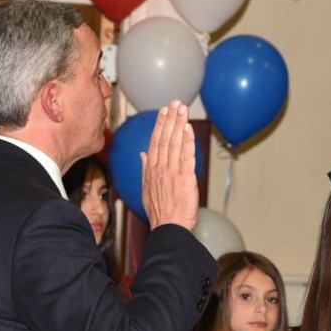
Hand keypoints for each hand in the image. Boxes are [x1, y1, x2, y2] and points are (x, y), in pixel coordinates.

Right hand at [140, 101, 198, 230]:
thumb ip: (145, 169)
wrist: (168, 227)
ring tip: (182, 109)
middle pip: (165, 138)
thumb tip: (142, 154)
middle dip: (170, 119)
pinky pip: (186, 156)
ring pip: (175, 143)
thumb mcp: (147, 188)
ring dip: (179, 124)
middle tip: (175, 103)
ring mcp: (172, 172)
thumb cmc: (160, 211)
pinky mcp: (184, 178)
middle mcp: (160, 167)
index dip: (160, 125)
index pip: (155, 142)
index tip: (163, 111)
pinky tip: (188, 129)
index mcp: (151, 169)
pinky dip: (187, 142)